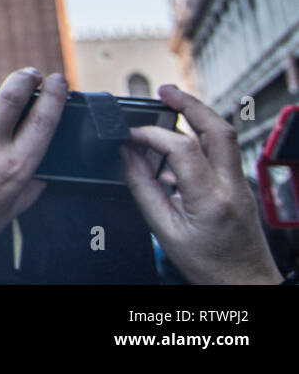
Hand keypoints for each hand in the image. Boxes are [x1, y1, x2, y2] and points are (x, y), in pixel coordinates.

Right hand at [122, 85, 280, 283]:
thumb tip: (127, 154)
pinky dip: (200, 136)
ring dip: (197, 114)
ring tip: (169, 104)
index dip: (151, 135)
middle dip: (189, 103)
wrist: (244, 283)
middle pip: (218, 129)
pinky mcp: (240, 184)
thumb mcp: (164, 230)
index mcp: (210, 199)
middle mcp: (232, 186)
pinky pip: (222, 150)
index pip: (182, 148)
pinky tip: (178, 140)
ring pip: (224, 135)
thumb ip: (143, 188)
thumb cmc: (208, 264)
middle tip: (163, 91)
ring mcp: (241, 183)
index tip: (130, 136)